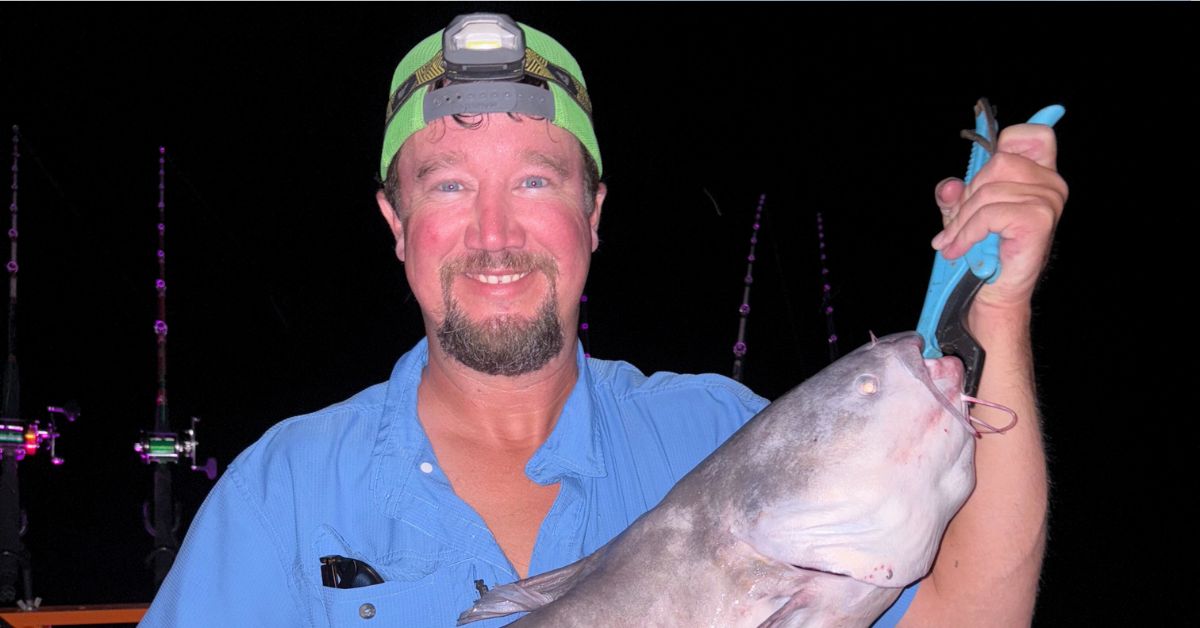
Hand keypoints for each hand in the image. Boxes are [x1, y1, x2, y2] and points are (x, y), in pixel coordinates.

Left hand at [930, 123, 1068, 314]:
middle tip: (954, 224)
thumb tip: (950, 185)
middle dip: (967, 195)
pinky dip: (966, 233)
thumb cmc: (985, 250)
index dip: (1008, 139)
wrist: (996, 291)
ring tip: (951, 242)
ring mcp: (1049, 199)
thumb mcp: (964, 214)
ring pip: (988, 191)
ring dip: (961, 221)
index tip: (988, 157)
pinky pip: (990, 213)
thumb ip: (955, 195)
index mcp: (1040, 174)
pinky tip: (957, 249)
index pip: (1035, 136)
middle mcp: (1051, 183)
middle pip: (997, 163)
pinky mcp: (1039, 218)